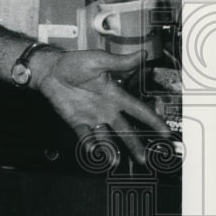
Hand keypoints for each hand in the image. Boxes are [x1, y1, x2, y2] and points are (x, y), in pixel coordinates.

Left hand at [35, 49, 172, 163]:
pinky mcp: (76, 121)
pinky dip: (88, 143)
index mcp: (116, 95)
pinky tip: (93, 150)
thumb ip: (120, 61)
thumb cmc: (74, 63)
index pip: (138, 110)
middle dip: (134, 144)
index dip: (153, 121)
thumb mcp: (98, 60)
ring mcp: (91, 117)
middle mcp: (106, 109)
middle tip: (144, 159)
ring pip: (105, 137)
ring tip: (115, 161)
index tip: (165, 133)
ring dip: (111, 149)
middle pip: (124, 130)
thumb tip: (144, 54)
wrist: (50, 70)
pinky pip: (84, 135)